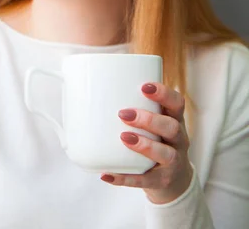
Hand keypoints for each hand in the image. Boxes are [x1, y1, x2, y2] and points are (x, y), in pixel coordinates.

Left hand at [100, 83, 193, 203]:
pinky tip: (107, 174)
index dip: (164, 94)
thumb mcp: (155, 126)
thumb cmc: (156, 143)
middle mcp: (178, 141)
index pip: (177, 104)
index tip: (144, 86)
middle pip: (171, 128)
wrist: (175, 181)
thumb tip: (90, 96)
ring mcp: (173, 163)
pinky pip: (144, 181)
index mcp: (175, 122)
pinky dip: (125, 178)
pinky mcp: (161, 181)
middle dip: (149, 120)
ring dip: (144, 145)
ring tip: (123, 138)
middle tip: (124, 114)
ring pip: (165, 154)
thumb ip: (135, 111)